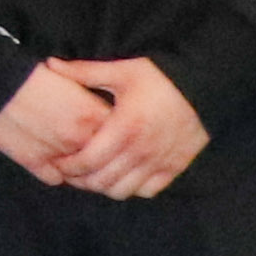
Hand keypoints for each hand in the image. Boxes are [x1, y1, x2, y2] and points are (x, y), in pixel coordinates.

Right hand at [0, 61, 103, 186]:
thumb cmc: (28, 76)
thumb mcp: (69, 82)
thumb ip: (90, 104)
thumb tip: (105, 121)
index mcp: (90, 115)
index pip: (117, 137)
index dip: (113, 137)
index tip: (108, 134)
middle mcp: (78, 138)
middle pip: (102, 160)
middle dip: (99, 158)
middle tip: (93, 151)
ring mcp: (56, 153)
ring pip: (80, 174)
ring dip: (78, 170)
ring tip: (70, 156)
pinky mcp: (33, 162)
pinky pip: (54, 178)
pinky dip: (54, 173)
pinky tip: (49, 160)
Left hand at [48, 55, 208, 198]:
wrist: (204, 86)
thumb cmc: (159, 78)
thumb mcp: (121, 71)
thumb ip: (83, 72)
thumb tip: (50, 64)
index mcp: (123, 129)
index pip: (87, 161)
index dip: (67, 167)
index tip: (57, 161)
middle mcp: (141, 151)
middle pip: (101, 182)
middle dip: (80, 180)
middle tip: (70, 172)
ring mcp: (159, 162)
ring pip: (123, 191)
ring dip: (103, 187)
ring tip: (93, 175)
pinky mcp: (175, 168)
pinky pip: (148, 191)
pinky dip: (131, 189)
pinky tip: (122, 176)